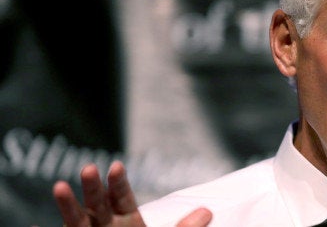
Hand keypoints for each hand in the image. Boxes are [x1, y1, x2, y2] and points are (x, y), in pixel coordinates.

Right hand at [53, 160, 211, 226]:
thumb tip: (207, 212)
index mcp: (127, 220)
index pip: (122, 197)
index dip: (119, 183)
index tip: (117, 166)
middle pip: (98, 205)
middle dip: (93, 188)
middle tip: (89, 168)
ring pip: (77, 222)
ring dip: (68, 206)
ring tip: (59, 187)